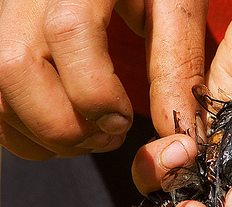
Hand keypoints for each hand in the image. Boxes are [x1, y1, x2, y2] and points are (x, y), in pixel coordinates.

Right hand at [0, 0, 206, 158]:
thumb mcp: (175, 8)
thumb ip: (177, 63)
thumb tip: (181, 129)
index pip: (70, 31)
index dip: (96, 92)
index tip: (124, 121)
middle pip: (16, 67)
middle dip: (65, 125)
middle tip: (109, 135)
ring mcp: (9, 18)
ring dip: (44, 135)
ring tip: (92, 137)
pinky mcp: (5, 40)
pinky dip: (24, 131)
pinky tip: (65, 132)